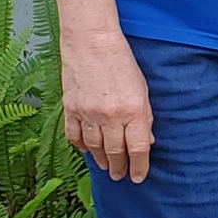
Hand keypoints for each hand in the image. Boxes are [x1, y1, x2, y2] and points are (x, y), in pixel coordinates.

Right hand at [62, 31, 153, 182]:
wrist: (91, 40)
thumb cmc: (121, 60)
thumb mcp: (142, 88)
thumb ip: (144, 116)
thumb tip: (146, 141)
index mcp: (133, 110)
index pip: (138, 149)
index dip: (139, 167)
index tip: (139, 177)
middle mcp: (111, 115)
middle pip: (116, 153)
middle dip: (119, 168)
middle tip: (120, 176)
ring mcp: (88, 113)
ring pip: (95, 148)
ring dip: (101, 161)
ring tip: (106, 166)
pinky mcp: (71, 108)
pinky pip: (74, 136)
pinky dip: (81, 146)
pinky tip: (87, 150)